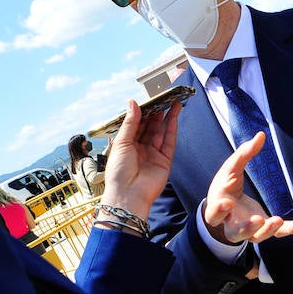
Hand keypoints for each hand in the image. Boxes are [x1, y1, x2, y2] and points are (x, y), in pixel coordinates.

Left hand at [100, 99, 180, 219]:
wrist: (128, 195)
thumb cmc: (118, 173)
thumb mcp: (122, 143)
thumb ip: (130, 122)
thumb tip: (133, 103)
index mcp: (127, 145)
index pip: (136, 125)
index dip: (142, 112)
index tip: (148, 99)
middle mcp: (140, 149)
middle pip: (150, 127)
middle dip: (156, 113)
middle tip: (162, 98)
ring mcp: (153, 154)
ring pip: (161, 132)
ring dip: (167, 117)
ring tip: (172, 102)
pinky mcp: (164, 160)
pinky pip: (169, 141)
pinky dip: (171, 128)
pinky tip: (173, 116)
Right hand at [203, 131, 292, 246]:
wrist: (227, 207)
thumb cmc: (226, 187)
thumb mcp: (230, 170)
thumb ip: (243, 154)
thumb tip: (261, 134)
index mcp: (218, 209)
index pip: (213, 215)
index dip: (218, 211)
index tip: (226, 203)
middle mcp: (232, 224)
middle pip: (236, 233)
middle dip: (246, 228)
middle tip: (256, 220)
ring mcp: (249, 229)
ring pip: (256, 236)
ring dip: (267, 230)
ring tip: (277, 220)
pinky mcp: (265, 228)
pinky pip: (277, 233)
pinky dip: (289, 230)